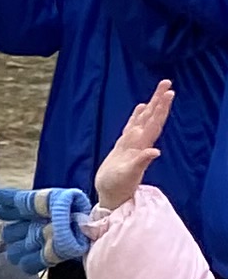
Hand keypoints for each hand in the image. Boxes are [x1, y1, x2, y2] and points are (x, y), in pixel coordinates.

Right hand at [95, 80, 171, 212]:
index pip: (154, 123)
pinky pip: (131, 127)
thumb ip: (141, 162)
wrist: (110, 196)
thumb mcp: (128, 175)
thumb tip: (155, 152)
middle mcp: (138, 143)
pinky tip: (140, 108)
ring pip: (143, 120)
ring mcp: (131, 145)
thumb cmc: (117, 187)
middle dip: (159, 100)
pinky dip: (136, 116)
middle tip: (166, 82)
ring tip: (158, 90)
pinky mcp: (123, 147)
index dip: (161, 108)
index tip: (168, 93)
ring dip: (151, 105)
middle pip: (151, 117)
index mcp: (140, 146)